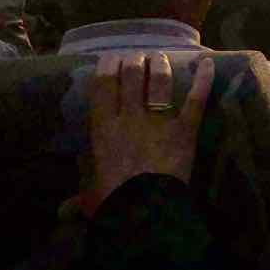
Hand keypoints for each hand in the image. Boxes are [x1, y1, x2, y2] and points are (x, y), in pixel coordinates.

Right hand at [86, 51, 213, 214]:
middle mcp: (130, 117)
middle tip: (138, 57)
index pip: (103, 87)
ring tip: (160, 58)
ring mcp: (159, 120)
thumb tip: (62, 212)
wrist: (144, 211)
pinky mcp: (185, 129)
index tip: (111, 59)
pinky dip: (203, 79)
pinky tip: (207, 62)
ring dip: (160, 66)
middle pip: (132, 76)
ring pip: (160, 82)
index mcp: (103, 128)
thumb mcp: (91, 198)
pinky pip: (195, 99)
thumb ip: (79, 199)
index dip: (107, 67)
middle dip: (134, 62)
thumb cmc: (112, 203)